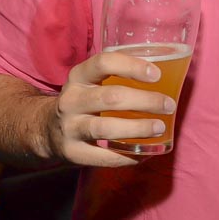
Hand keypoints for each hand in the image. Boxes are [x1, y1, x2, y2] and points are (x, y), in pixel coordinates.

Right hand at [45, 51, 174, 167]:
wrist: (46, 130)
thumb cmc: (85, 100)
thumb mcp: (92, 81)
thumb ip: (120, 76)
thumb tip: (171, 76)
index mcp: (79, 76)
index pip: (104, 62)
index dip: (132, 66)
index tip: (157, 74)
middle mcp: (71, 100)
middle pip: (111, 97)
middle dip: (145, 101)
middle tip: (169, 105)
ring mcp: (69, 127)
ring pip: (106, 128)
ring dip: (138, 128)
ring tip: (159, 127)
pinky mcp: (72, 153)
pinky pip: (103, 157)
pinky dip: (127, 156)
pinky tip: (145, 153)